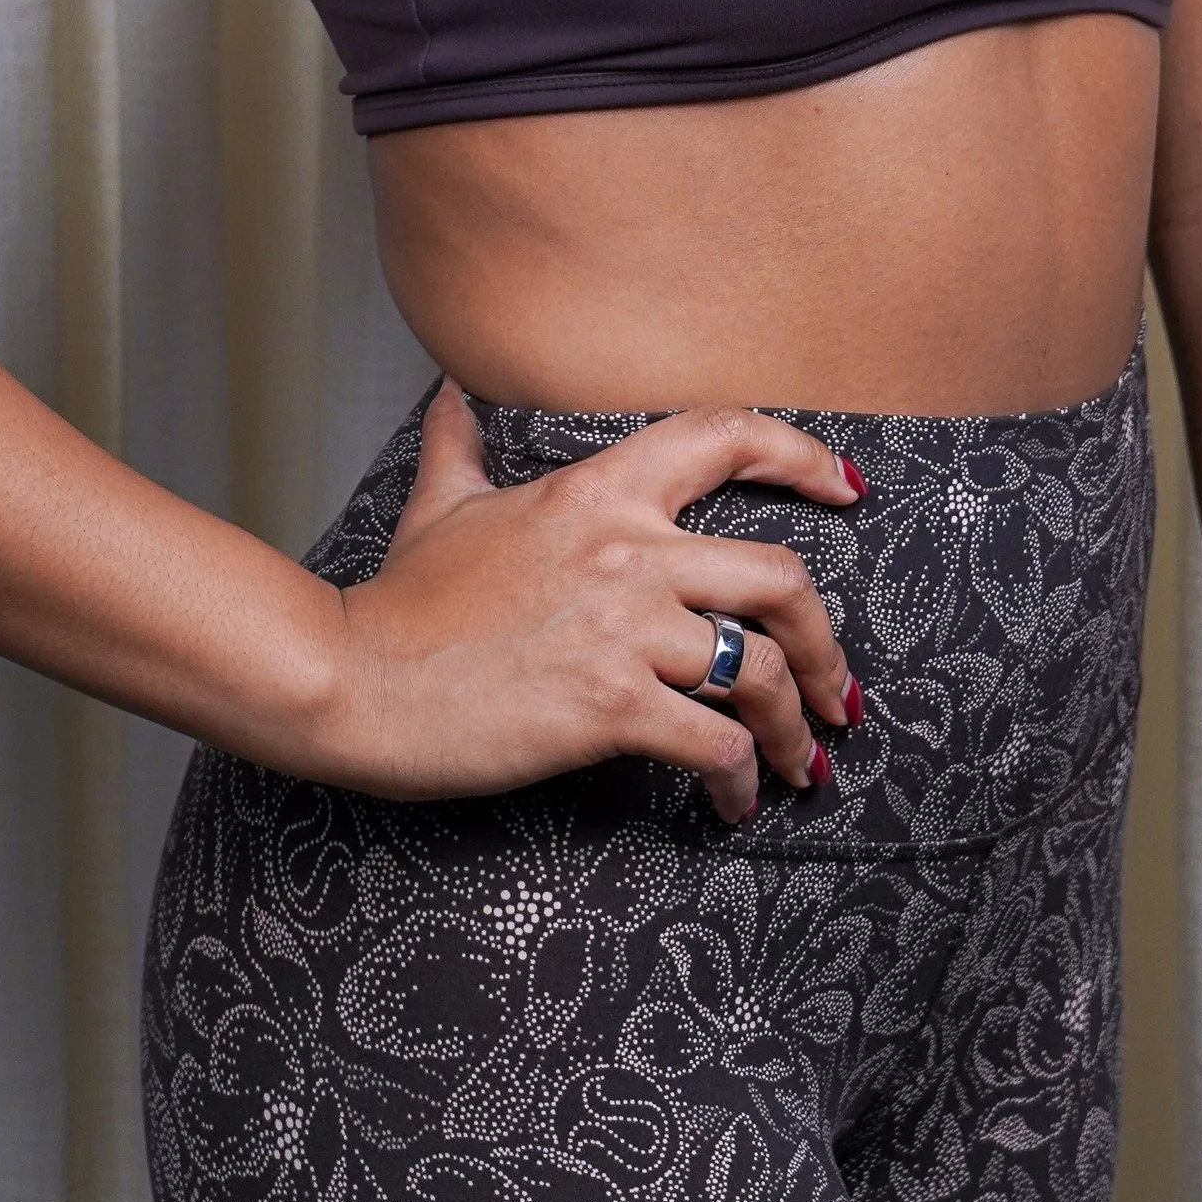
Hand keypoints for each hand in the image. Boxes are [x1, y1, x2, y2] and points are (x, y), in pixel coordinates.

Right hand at [311, 375, 864, 824]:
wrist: (354, 678)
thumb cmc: (400, 602)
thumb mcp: (440, 507)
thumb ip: (459, 445)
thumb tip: (452, 396)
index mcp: (599, 491)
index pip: (726, 437)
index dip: (802, 456)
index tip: (848, 488)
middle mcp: (629, 551)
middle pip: (782, 576)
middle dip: (827, 642)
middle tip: (836, 691)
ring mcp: (623, 630)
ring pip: (759, 670)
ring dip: (795, 727)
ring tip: (799, 764)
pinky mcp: (609, 707)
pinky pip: (713, 745)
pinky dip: (740, 782)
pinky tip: (732, 805)